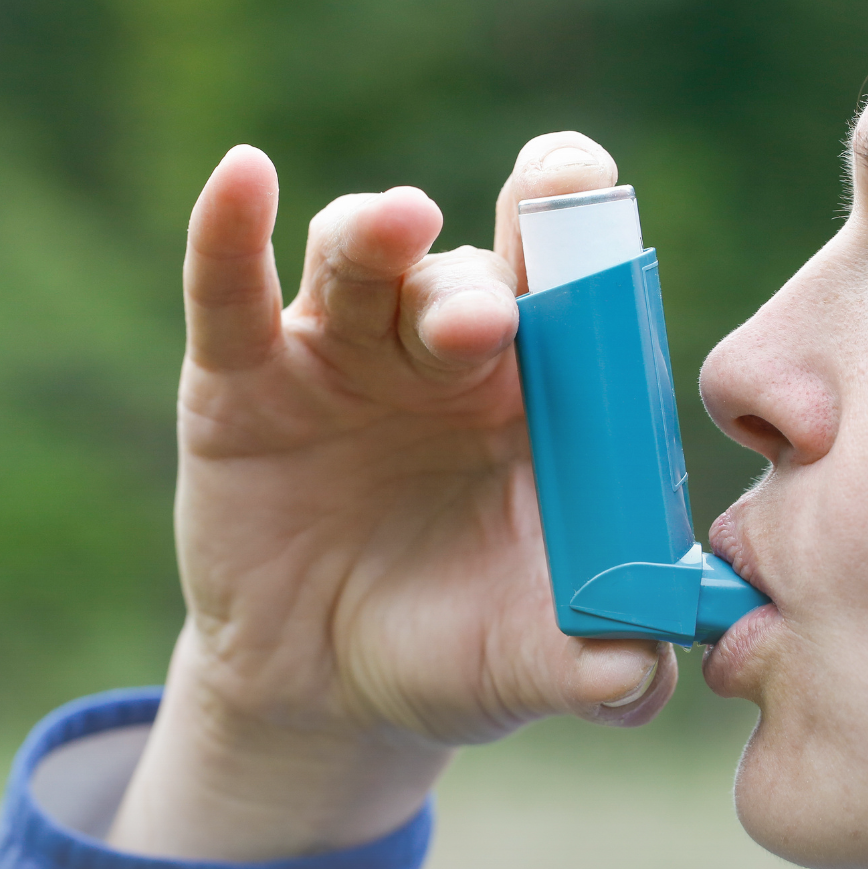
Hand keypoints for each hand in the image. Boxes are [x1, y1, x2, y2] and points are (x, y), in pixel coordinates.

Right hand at [106, 133, 676, 860]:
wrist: (326, 691)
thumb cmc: (453, 648)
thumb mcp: (525, 662)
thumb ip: (601, 668)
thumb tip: (639, 675)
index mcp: (535, 391)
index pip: (567, 281)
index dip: (577, 223)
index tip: (587, 196)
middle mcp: (440, 351)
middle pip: (463, 269)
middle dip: (475, 283)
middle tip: (487, 323)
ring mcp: (340, 353)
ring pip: (359, 259)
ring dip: (378, 235)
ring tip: (398, 226)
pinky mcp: (242, 376)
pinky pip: (231, 292)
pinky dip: (228, 232)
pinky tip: (242, 178)